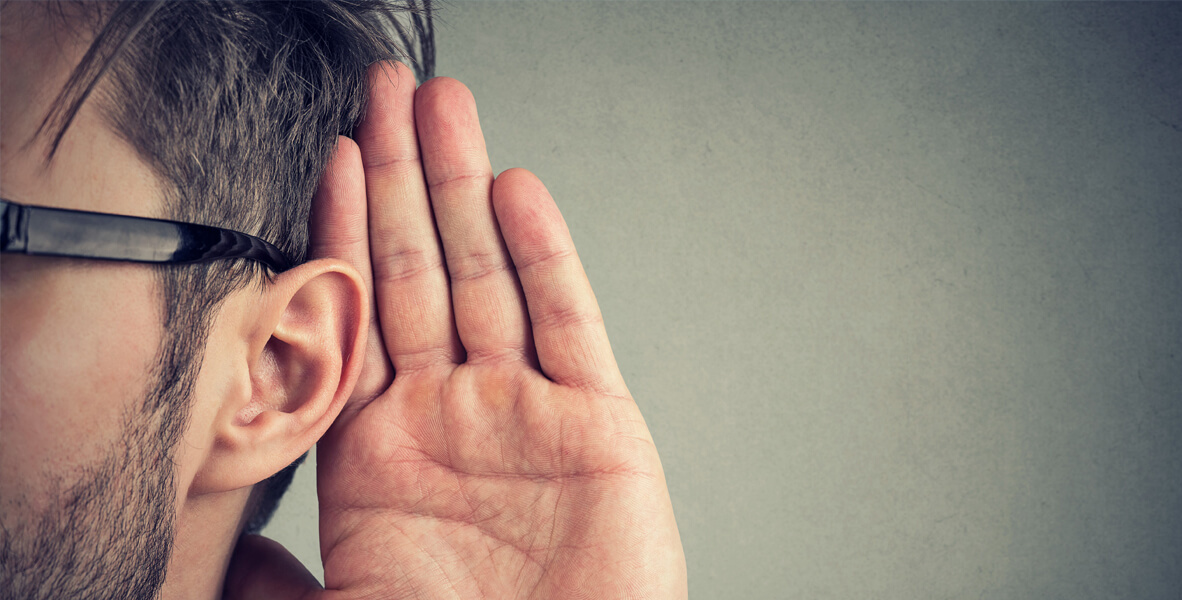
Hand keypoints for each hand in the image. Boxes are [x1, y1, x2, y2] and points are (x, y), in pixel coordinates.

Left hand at [225, 62, 686, 598]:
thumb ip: (282, 579)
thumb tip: (230, 555)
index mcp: (381, 451)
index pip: (355, 314)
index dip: (341, 229)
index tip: (331, 155)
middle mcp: (450, 416)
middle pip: (419, 271)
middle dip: (402, 177)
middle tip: (391, 94)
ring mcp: (524, 411)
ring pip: (487, 276)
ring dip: (463, 189)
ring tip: (444, 109)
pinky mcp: (595, 422)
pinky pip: (566, 323)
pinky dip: (544, 257)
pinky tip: (517, 194)